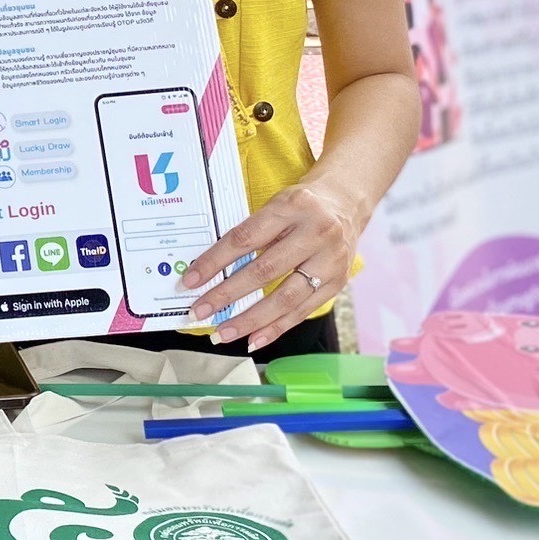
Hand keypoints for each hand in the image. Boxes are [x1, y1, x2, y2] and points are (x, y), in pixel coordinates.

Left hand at [182, 173, 368, 351]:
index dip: (215, 261)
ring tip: (224, 332)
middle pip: (265, 270)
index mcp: (292, 207)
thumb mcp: (276, 204)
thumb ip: (250, 232)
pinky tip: (254, 339)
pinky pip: (303, 310)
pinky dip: (277, 327)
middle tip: (200, 311)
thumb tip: (210, 269)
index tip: (190, 280)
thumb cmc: (302, 204)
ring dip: (251, 320)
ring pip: (286, 297)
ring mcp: (330, 261)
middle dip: (227, 295)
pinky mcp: (338, 282)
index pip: (245, 238)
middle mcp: (315, 233)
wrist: (348, 200)